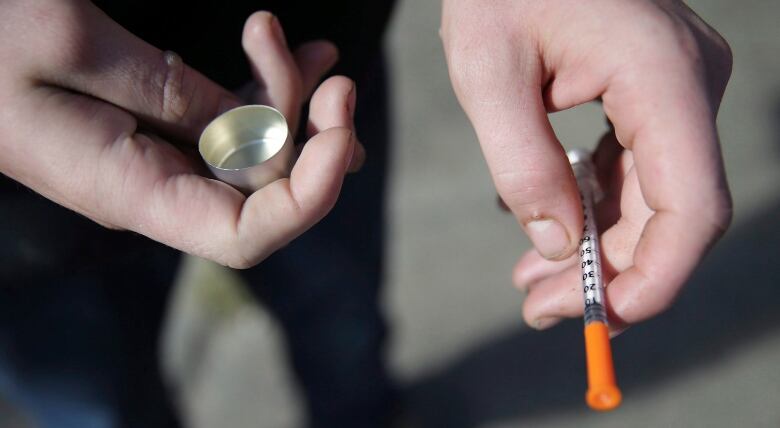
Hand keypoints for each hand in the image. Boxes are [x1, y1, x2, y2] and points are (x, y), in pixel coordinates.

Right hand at [0, 1, 362, 268]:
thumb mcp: (72, 47)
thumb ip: (172, 95)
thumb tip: (255, 133)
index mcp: (129, 189)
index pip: (246, 237)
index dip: (310, 197)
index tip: (340, 128)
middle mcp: (152, 188)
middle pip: (265, 190)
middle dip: (310, 130)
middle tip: (324, 64)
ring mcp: (156, 161)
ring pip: (255, 155)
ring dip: (295, 106)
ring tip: (312, 52)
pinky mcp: (154, 130)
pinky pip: (226, 125)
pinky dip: (264, 91)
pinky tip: (279, 49)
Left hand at [441, 0, 731, 329]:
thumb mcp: (487, 73)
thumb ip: (523, 163)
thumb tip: (557, 245)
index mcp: (661, 76)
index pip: (691, 207)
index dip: (655, 279)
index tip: (602, 319)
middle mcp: (688, 85)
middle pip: (669, 213)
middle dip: (606, 273)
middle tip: (538, 309)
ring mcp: (676, 88)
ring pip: (652, 197)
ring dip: (596, 247)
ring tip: (530, 284)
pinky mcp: (652, 92)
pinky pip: (637, 167)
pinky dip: (595, 208)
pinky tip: (549, 231)